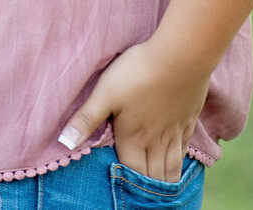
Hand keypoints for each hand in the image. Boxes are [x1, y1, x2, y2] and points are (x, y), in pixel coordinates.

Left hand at [58, 38, 209, 182]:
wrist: (180, 56)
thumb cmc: (138, 72)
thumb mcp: (105, 93)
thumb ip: (86, 119)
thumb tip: (64, 143)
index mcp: (133, 137)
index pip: (131, 171)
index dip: (128, 184)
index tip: (127, 195)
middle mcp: (155, 140)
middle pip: (154, 175)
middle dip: (148, 189)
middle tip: (145, 198)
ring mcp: (174, 130)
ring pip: (172, 165)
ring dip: (166, 181)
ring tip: (163, 190)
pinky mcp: (189, 118)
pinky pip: (185, 148)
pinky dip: (181, 161)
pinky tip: (179, 161)